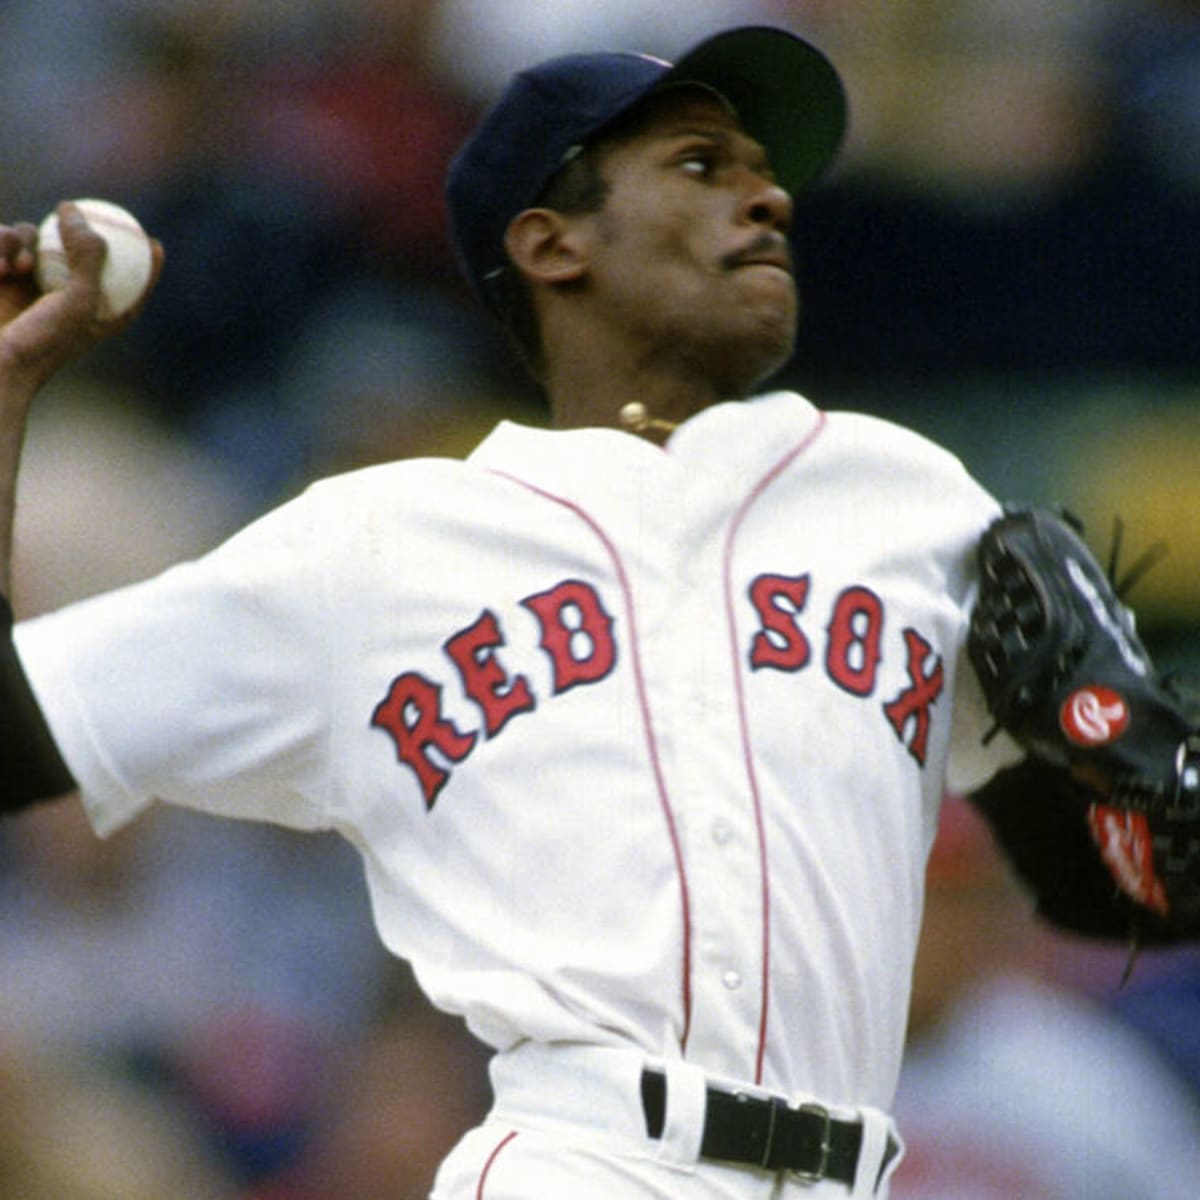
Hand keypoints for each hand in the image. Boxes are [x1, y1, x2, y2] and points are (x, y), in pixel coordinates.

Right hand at [0, 202, 162, 394]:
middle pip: (77, 253)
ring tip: (20, 267)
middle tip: (70, 213)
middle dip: (76, 234)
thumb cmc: (40, 342)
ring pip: (33, 239)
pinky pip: (2, 244)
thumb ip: (87, 256)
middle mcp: (63, 301)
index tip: (154, 243)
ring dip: (25, 241)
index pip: (129, 289)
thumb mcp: (76, 300)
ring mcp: (27, 288)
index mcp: (95, 317)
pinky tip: (1, 269)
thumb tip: (74, 210)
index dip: (145, 268)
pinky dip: (1, 247)